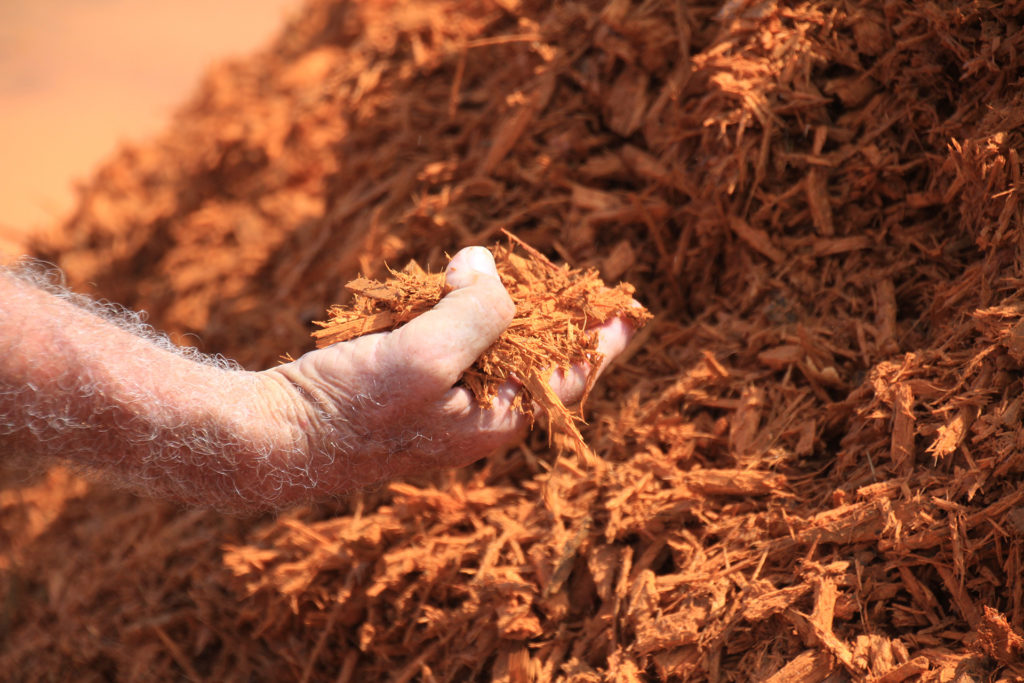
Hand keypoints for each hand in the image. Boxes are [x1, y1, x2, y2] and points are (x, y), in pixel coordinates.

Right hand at [262, 246, 633, 497]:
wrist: (277, 436)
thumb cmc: (352, 409)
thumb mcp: (427, 356)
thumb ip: (476, 311)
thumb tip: (486, 266)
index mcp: (496, 419)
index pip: (570, 376)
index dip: (603, 340)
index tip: (630, 307)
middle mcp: (476, 413)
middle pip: (531, 355)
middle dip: (545, 312)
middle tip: (561, 275)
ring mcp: (441, 401)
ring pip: (486, 344)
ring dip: (492, 305)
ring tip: (490, 272)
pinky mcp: (407, 385)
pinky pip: (445, 342)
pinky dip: (448, 311)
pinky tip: (433, 289)